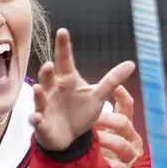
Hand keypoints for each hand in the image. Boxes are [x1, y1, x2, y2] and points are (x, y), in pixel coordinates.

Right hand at [30, 29, 136, 153]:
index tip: (63, 31)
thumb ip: (112, 80)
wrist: (69, 136)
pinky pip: (37, 120)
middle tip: (49, 65)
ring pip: (40, 97)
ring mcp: (45, 106)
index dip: (63, 46)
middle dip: (47, 72)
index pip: (65, 60)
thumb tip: (132, 64)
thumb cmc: (80, 111)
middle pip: (48, 77)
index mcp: (67, 80)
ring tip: (38, 88)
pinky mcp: (42, 123)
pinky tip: (36, 117)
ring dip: (38, 94)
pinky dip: (35, 118)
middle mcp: (53, 89)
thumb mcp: (98, 96)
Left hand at [94, 86, 142, 167]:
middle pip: (123, 123)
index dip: (121, 95)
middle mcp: (131, 137)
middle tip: (91, 118)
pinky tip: (98, 161)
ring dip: (107, 140)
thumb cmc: (101, 146)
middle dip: (107, 119)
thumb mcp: (100, 128)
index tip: (113, 87)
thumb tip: (87, 92)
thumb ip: (96, 113)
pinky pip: (118, 166)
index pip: (127, 105)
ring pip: (122, 144)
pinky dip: (108, 164)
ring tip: (93, 139)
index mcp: (126, 124)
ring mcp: (130, 154)